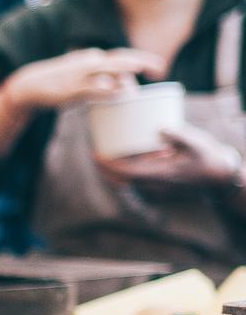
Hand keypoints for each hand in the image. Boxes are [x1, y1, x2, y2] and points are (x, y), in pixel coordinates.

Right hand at [4, 48, 164, 114]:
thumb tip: (123, 89)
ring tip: (143, 70)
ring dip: (126, 70)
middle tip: (160, 68)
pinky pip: (93, 87)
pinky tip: (119, 90)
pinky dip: (106, 87)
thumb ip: (103, 82)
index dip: (141, 59)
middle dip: (141, 62)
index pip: (121, 57)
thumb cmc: (60, 83)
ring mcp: (81, 74)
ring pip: (108, 69)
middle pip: (120, 59)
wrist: (31, 85)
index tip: (158, 67)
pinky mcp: (72, 88)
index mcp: (92, 58)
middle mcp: (89, 62)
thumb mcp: (83, 79)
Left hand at [95, 124, 244, 192]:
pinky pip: (137, 181)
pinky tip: (123, 158)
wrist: (220, 179)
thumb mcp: (197, 143)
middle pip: (122, 180)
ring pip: (128, 182)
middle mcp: (156, 184)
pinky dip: (126, 171)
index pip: (127, 173)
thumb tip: (160, 127)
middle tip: (94, 153)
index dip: (108, 166)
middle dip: (105, 169)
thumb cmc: (209, 158)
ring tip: (104, 155)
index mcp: (161, 174)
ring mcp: (157, 187)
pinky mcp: (160, 186)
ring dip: (114, 171)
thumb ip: (179, 136)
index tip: (95, 155)